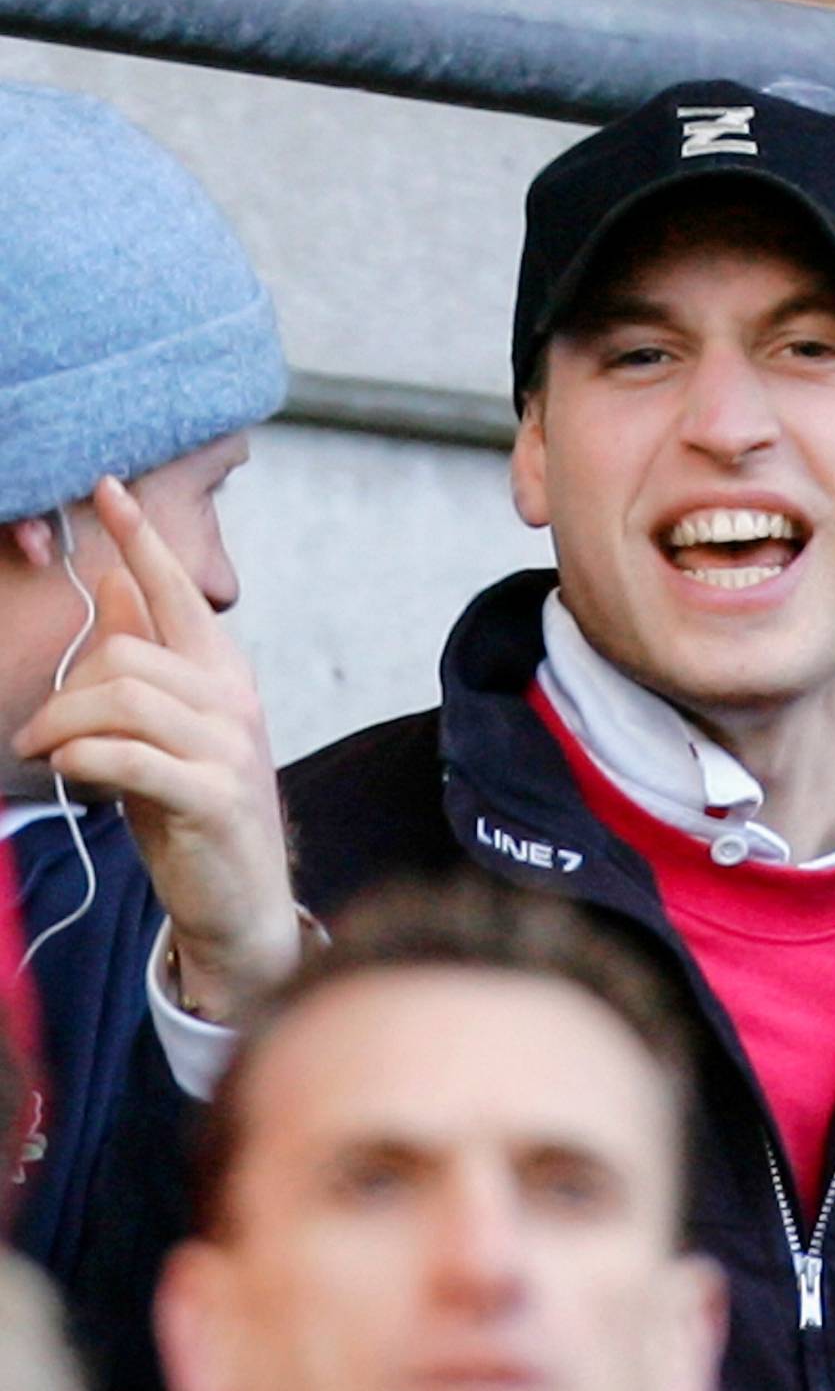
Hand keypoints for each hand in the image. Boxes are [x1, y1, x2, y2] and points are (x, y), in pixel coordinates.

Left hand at [11, 477, 297, 1020]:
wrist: (240, 901)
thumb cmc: (194, 812)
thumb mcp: (166, 728)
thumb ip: (149, 660)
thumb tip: (121, 586)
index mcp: (224, 677)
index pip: (179, 595)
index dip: (143, 541)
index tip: (108, 489)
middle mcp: (235, 702)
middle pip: (129, 653)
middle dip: (65, 688)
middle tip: (38, 732)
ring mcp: (230, 749)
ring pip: (123, 700)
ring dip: (63, 726)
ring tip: (45, 753)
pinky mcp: (213, 797)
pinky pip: (129, 757)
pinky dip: (84, 759)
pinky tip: (70, 771)